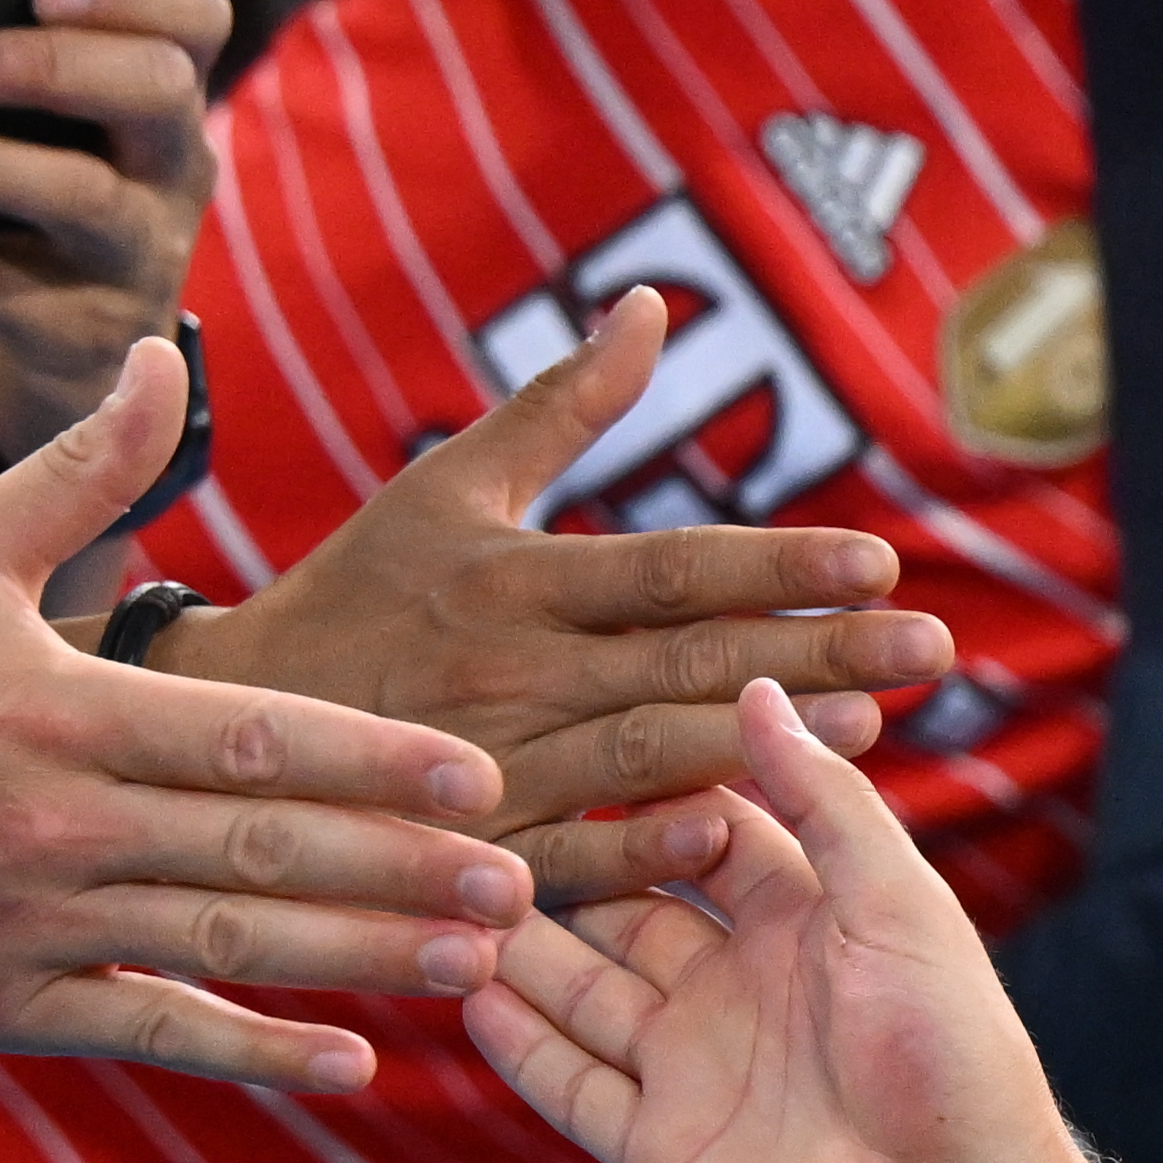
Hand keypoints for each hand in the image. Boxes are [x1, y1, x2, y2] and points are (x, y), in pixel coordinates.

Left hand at [0, 0, 223, 440]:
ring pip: (79, 194)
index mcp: (162, 106)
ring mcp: (138, 257)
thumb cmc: (38, 220)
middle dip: (52, 65)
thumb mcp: (52, 144)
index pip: (195, 21)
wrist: (67, 369)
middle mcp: (172, 175)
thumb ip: (15, 82)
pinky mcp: (82, 332)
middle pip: (155, 90)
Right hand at [0, 346, 543, 1085]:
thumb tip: (167, 350)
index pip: (245, 738)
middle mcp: (51, 823)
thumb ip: (80, 470)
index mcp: (55, 710)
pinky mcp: (4, 1004)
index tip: (479, 780)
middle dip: (398, 872)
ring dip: (359, 959)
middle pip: (256, 849)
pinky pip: (150, 1031)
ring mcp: (28, 924)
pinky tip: (355, 1065)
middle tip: (523, 886)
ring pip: (224, 945)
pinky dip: (252, 1052)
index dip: (369, 762)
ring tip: (481, 963)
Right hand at [178, 295, 960, 871]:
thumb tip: (651, 306)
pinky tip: (735, 831)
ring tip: (877, 731)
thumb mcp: (447, 486)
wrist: (228, 717)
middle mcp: (510, 668)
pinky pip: (569, 856)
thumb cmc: (358, 589)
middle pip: (684, 661)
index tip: (882, 559)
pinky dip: (643, 848)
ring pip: (643, 756)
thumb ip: (562, 407)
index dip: (772, 564)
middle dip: (815, 655)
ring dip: (758, 745)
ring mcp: (494, 763)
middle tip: (934, 648)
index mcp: (510, 576)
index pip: (664, 567)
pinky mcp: (474, 846)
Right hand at [469, 685, 1101, 1162]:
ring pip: (580, 991)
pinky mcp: (656, 1147)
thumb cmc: (956, 1067)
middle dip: (556, 867)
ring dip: (515, 947)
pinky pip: (568, 1083)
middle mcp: (742, 989)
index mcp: (809, 924)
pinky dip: (515, 1042)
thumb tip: (761, 690)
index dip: (644, 791)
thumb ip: (827, 803)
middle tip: (465, 810)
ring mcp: (694, 1069)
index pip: (707, 836)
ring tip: (432, 887)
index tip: (563, 726)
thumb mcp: (902, 911)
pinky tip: (457, 991)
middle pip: (625, 911)